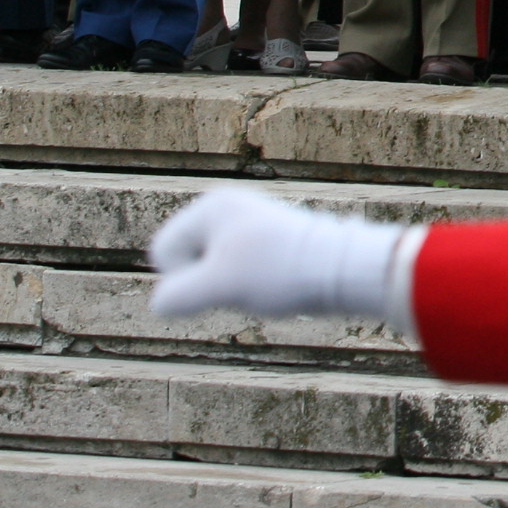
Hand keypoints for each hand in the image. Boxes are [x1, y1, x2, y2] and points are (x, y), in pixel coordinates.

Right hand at [149, 185, 410, 322]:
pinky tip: (282, 284)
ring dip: (234, 288)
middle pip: (189, 264)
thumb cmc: (277, 271)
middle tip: (251, 278)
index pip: (162, 252)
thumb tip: (164, 302)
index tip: (224, 273)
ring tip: (269, 281)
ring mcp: (252, 225)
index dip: (185, 275)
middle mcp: (231, 209)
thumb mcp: (214, 287)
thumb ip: (173, 297)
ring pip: (215, 275)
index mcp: (212, 205)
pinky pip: (241, 276)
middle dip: (211, 283)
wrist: (344, 268)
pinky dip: (255, 287)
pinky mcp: (272, 245)